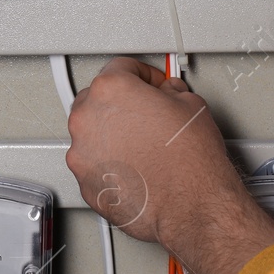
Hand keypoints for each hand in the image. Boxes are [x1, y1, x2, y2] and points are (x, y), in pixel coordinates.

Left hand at [65, 58, 230, 244]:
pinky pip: (93, 164)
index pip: (121, 67)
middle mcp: (87, 119)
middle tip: (147, 114)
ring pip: (91, 133)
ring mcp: (81, 153)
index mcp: (111, 90)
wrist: (191, 207)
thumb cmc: (191, 162)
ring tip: (143, 146)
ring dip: (112, 135)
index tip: (150, 84)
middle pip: (98, 98)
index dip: (142, 74)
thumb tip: (168, 94)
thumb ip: (170, 91)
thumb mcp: (191, 105)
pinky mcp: (84, 183)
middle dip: (121, 104)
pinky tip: (135, 167)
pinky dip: (109, 163)